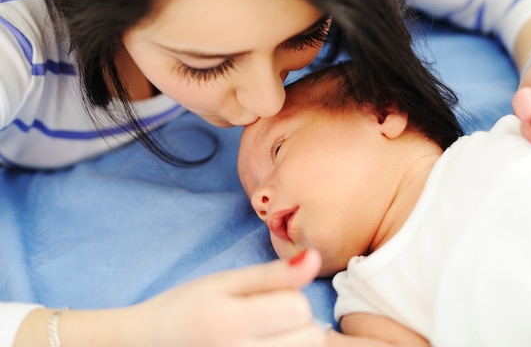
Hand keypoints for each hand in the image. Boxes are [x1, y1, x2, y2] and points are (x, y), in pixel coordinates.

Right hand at [132, 249, 324, 346]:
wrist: (147, 346)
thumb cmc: (185, 309)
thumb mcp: (224, 283)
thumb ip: (272, 275)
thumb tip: (316, 258)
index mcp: (229, 323)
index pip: (299, 308)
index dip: (290, 296)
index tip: (267, 297)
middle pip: (310, 337)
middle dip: (296, 321)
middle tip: (265, 317)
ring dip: (294, 341)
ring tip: (263, 334)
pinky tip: (262, 344)